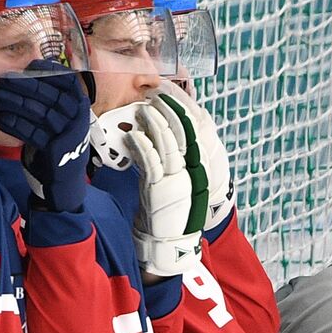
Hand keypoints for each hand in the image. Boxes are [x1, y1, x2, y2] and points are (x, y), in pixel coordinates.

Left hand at [0, 61, 92, 211]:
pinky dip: (15, 125)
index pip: (68, 81)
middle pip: (49, 95)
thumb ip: (53, 94)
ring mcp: (67, 133)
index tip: (31, 65)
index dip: (49, 71)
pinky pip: (32, 133)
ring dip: (15, 103)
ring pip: (39, 112)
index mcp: (80, 105)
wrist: (67, 171)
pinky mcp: (55, 148)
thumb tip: (31, 67)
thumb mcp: (64, 114)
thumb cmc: (59, 136)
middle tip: (3, 81)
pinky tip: (2, 118)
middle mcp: (76, 117)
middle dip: (24, 85)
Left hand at [126, 95, 209, 276]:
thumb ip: (165, 158)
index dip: (183, 110)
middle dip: (170, 111)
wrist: (169, 238)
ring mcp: (177, 177)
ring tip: (145, 109)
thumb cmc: (168, 208)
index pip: (193, 129)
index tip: (170, 94)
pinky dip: (143, 147)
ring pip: (168, 144)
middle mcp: (191, 168)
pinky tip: (135, 135)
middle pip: (183, 132)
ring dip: (155, 125)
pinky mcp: (161, 188)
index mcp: (197, 164)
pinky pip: (151, 162)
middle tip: (158, 94)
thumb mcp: (171, 178)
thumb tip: (150, 136)